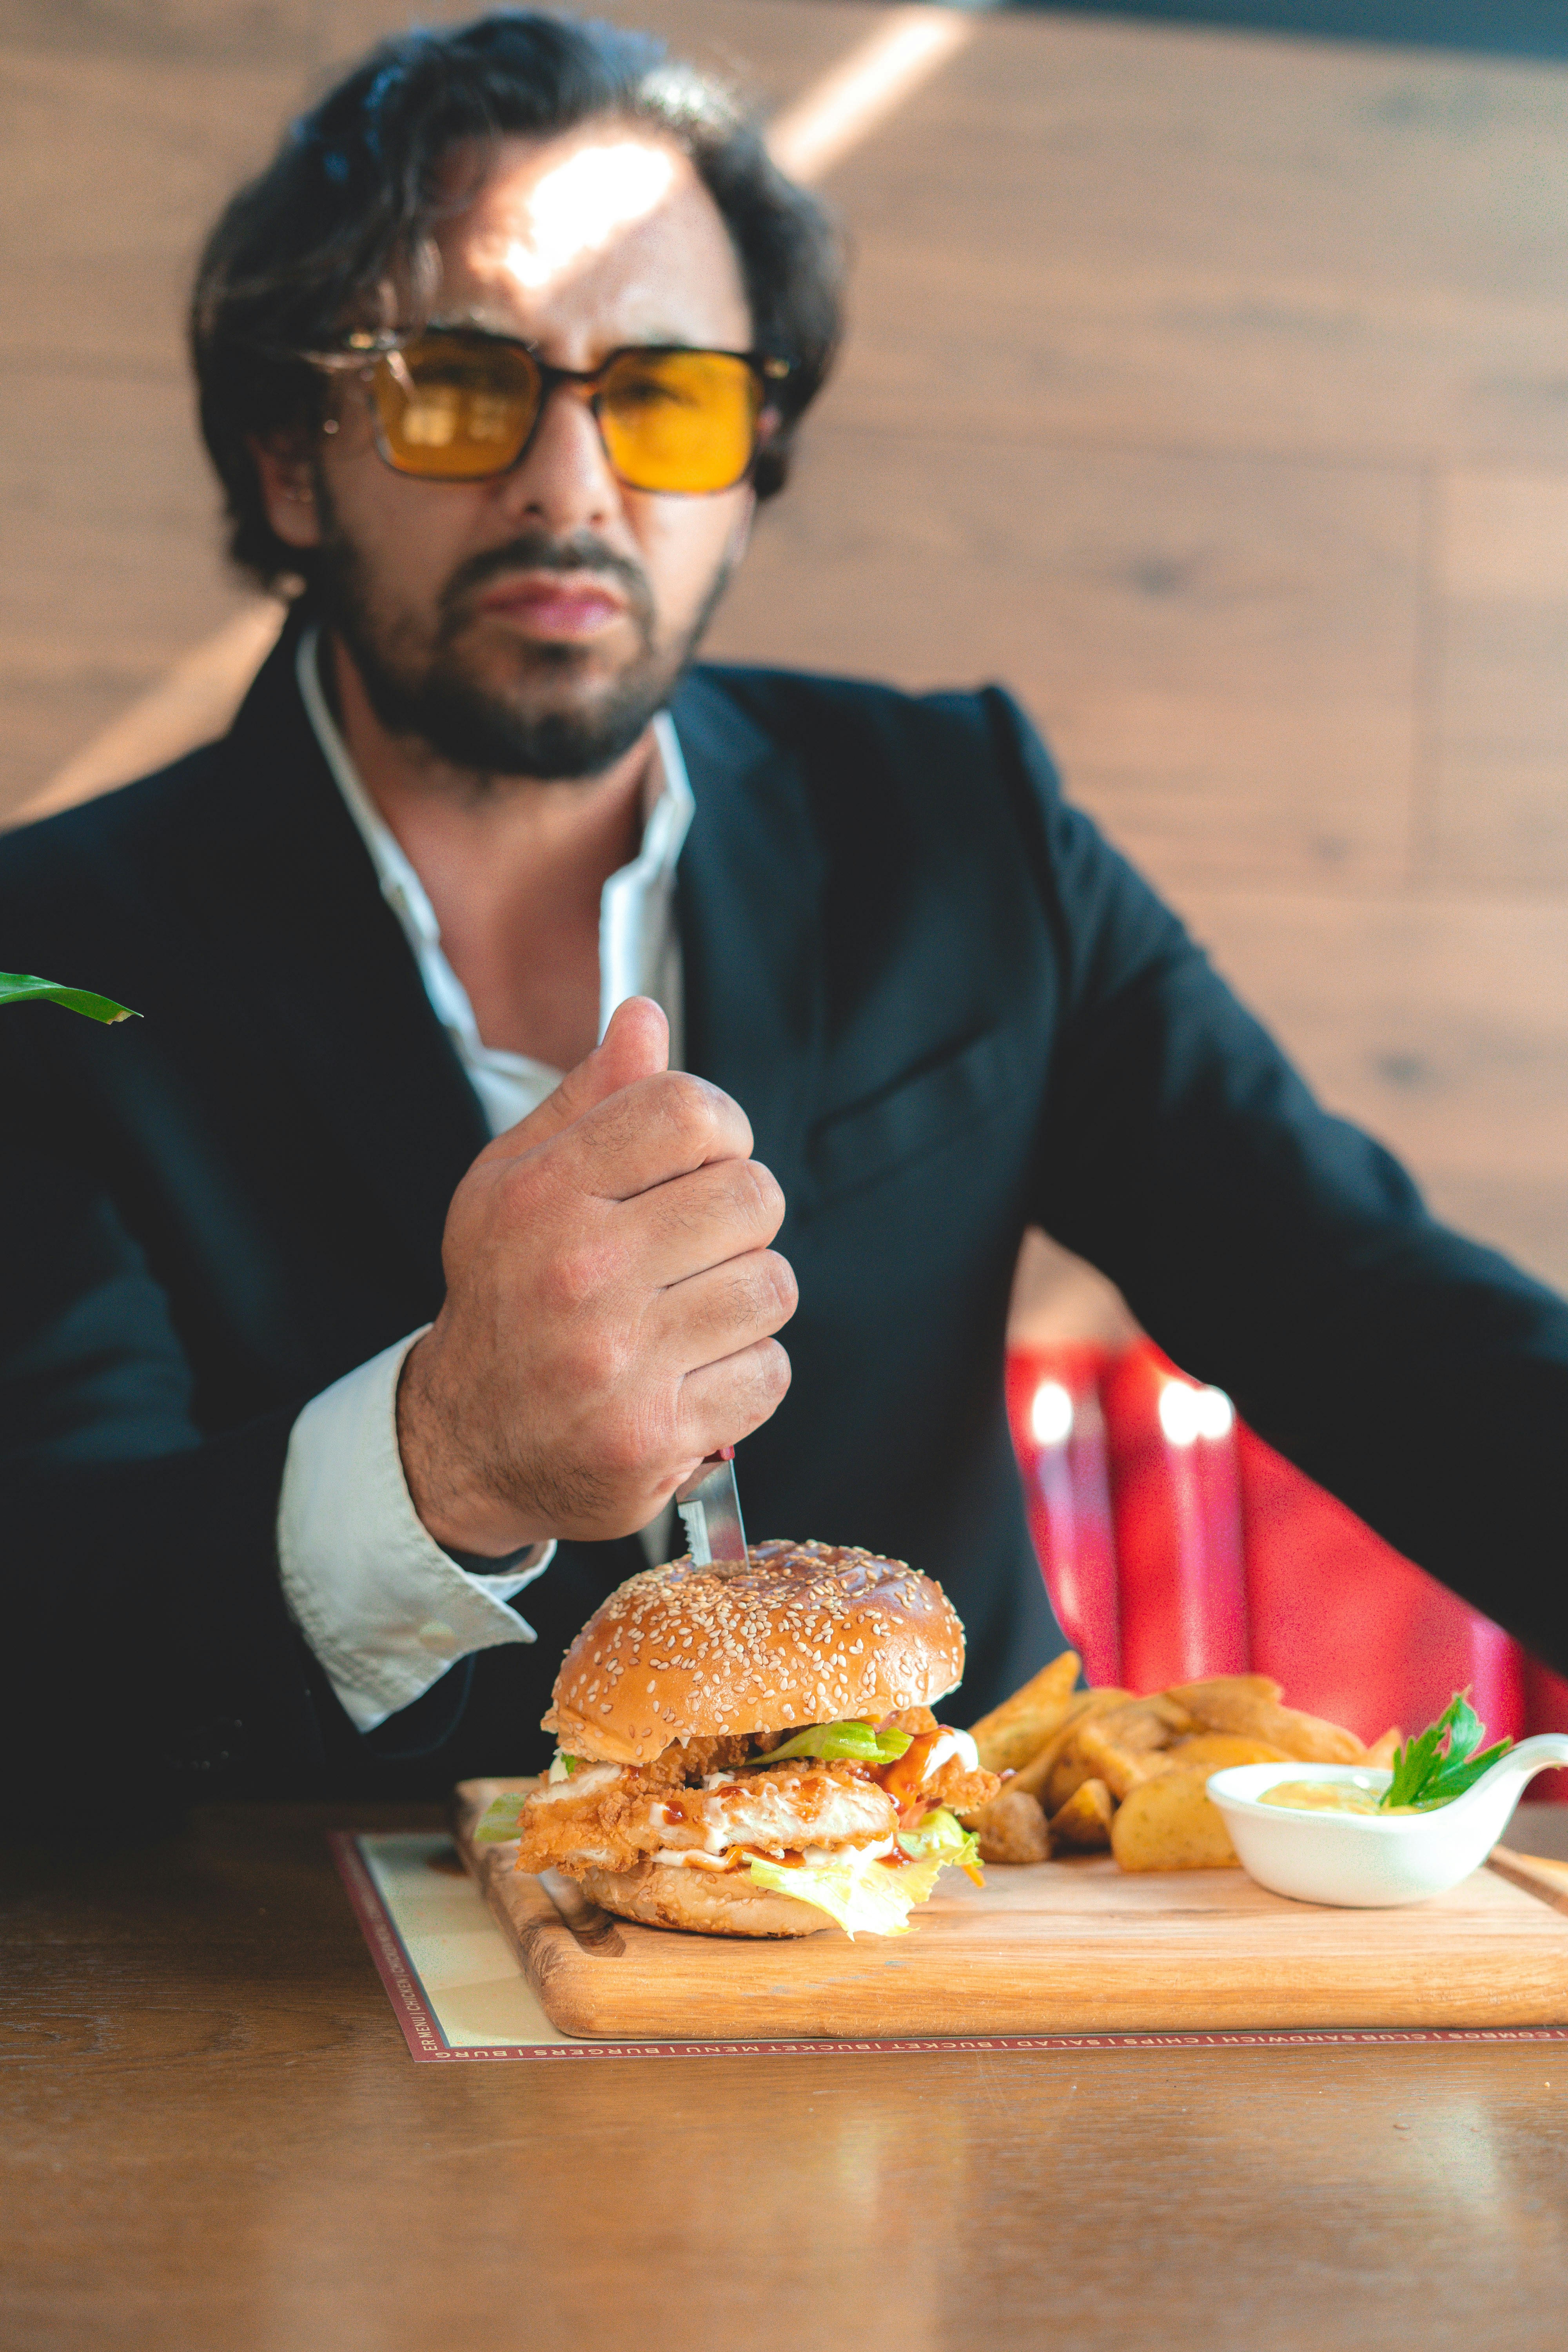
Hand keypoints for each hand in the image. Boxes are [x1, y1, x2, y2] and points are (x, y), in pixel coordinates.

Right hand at [396, 997, 794, 1552]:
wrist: (467, 1441)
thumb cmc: (506, 1293)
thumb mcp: (515, 1181)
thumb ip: (590, 1099)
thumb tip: (645, 1017)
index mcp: (542, 1195)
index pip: (690, 1111)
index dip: (721, 1129)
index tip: (704, 1159)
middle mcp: (580, 1273)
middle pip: (752, 1196)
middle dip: (740, 1216)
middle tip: (697, 1243)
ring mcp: (618, 1361)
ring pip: (772, 1286)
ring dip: (746, 1296)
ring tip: (693, 1310)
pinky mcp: (654, 1436)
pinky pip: (769, 1371)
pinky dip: (744, 1372)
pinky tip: (692, 1372)